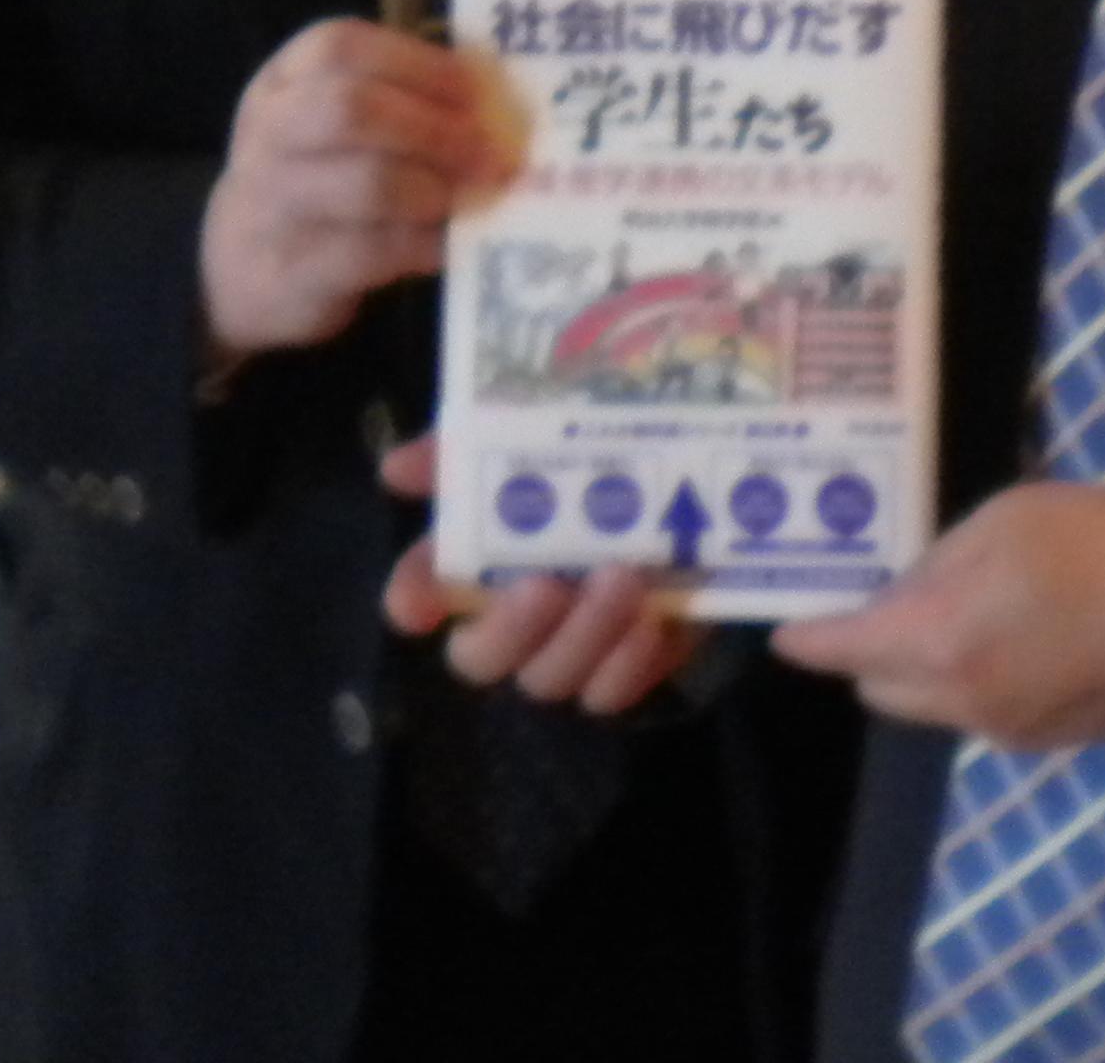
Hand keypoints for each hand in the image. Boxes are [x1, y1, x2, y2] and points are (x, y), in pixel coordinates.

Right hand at [198, 19, 516, 357]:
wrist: (236, 265)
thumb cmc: (312, 176)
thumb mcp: (328, 123)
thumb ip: (395, 98)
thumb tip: (494, 99)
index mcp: (283, 82)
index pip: (341, 47)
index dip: (418, 63)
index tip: (473, 88)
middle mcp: (269, 135)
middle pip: (352, 109)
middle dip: (435, 127)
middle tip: (488, 151)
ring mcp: (273, 205)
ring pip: (368, 184)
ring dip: (437, 188)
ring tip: (474, 196)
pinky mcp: (293, 270)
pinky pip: (374, 251)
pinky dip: (425, 244)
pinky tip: (450, 242)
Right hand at [375, 432, 697, 715]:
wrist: (709, 441)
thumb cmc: (603, 432)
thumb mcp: (535, 416)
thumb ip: (465, 441)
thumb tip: (395, 469)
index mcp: (482, 551)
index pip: (422, 590)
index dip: (413, 597)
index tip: (417, 600)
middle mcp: (519, 609)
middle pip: (481, 658)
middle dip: (508, 629)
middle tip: (545, 585)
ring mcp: (578, 638)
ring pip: (551, 679)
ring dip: (580, 638)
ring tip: (620, 582)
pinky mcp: (641, 653)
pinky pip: (618, 689)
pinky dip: (630, 666)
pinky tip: (653, 623)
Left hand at [771, 482, 1104, 747]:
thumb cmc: (1092, 543)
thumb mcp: (1002, 518)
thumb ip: (937, 560)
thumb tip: (904, 592)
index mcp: (936, 640)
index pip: (843, 651)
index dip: (809, 639)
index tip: (786, 631)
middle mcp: (958, 701)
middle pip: (879, 690)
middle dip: (869, 654)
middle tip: (890, 604)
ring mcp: (1004, 730)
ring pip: (931, 708)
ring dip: (925, 671)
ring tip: (961, 616)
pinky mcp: (1047, 741)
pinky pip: (981, 716)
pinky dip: (975, 684)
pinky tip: (1015, 642)